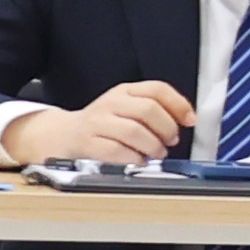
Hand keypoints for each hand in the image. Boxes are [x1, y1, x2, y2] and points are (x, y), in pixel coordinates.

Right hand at [3, 82, 189, 166]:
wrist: (60, 135)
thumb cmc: (102, 125)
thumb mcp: (126, 109)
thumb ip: (154, 111)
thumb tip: (188, 119)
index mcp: (124, 91)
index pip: (157, 89)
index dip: (179, 104)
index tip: (190, 120)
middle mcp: (110, 103)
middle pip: (148, 110)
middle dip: (167, 128)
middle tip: (171, 141)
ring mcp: (96, 122)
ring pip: (134, 131)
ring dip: (153, 146)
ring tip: (156, 153)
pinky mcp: (86, 143)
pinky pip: (116, 150)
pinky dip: (133, 158)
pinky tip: (138, 161)